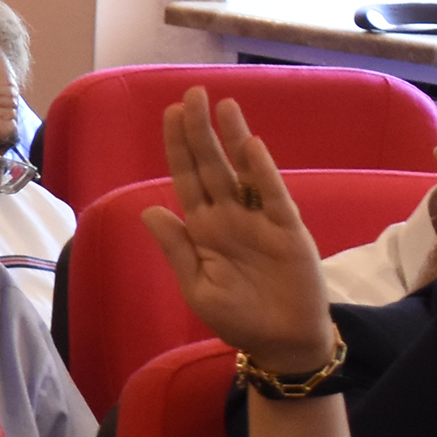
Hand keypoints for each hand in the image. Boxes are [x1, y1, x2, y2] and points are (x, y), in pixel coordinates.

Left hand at [141, 90, 335, 375]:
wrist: (281, 343)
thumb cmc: (238, 318)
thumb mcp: (197, 288)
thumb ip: (177, 249)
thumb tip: (149, 211)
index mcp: (203, 228)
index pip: (186, 179)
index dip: (178, 147)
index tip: (169, 113)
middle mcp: (229, 216)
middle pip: (211, 166)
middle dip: (199, 131)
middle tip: (191, 94)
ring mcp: (259, 220)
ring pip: (242, 171)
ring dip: (232, 139)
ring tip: (222, 106)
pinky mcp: (287, 231)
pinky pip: (273, 196)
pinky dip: (263, 172)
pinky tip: (251, 146)